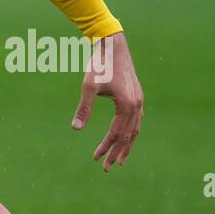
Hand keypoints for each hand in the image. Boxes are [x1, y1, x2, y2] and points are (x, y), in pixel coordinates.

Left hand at [72, 31, 142, 170]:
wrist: (113, 45)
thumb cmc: (99, 65)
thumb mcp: (88, 87)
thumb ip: (83, 109)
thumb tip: (75, 129)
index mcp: (126, 104)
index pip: (116, 134)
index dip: (106, 148)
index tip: (95, 159)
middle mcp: (137, 104)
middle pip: (128, 136)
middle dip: (117, 153)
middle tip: (107, 168)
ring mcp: (139, 99)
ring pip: (135, 129)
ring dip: (127, 145)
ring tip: (119, 158)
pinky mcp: (137, 95)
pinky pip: (137, 119)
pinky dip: (131, 131)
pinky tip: (126, 137)